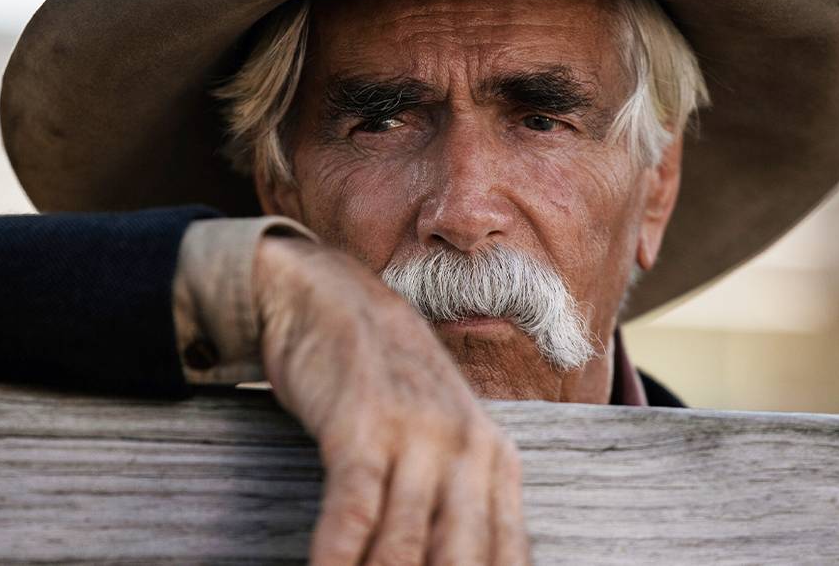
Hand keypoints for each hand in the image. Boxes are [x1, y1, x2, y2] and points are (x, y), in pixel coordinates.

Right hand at [253, 236, 529, 564]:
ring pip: (405, 549)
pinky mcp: (362, 424)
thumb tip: (459, 560)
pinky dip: (338, 559)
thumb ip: (458, 505)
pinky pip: (355, 511)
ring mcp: (417, 435)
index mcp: (496, 461)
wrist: (333, 299)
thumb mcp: (439, 439)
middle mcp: (467, 450)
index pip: (505, 562)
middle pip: (461, 565)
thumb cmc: (385, 384)